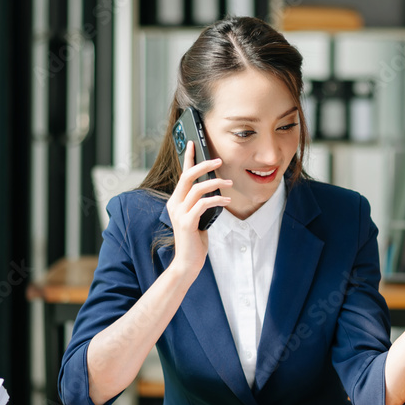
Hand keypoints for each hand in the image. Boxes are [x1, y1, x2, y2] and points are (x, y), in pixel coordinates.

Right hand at [165, 141, 232, 279]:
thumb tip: (214, 189)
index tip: (193, 143)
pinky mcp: (186, 222)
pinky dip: (217, 199)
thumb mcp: (197, 217)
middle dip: (203, 164)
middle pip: (187, 176)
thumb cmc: (194, 240)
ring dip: (215, 183)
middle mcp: (174, 204)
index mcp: (176, 201)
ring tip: (229, 183)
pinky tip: (226, 199)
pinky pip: (203, 204)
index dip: (187, 157)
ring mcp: (179, 213)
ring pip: (196, 188)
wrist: (188, 262)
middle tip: (218, 160)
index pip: (181, 174)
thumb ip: (200, 203)